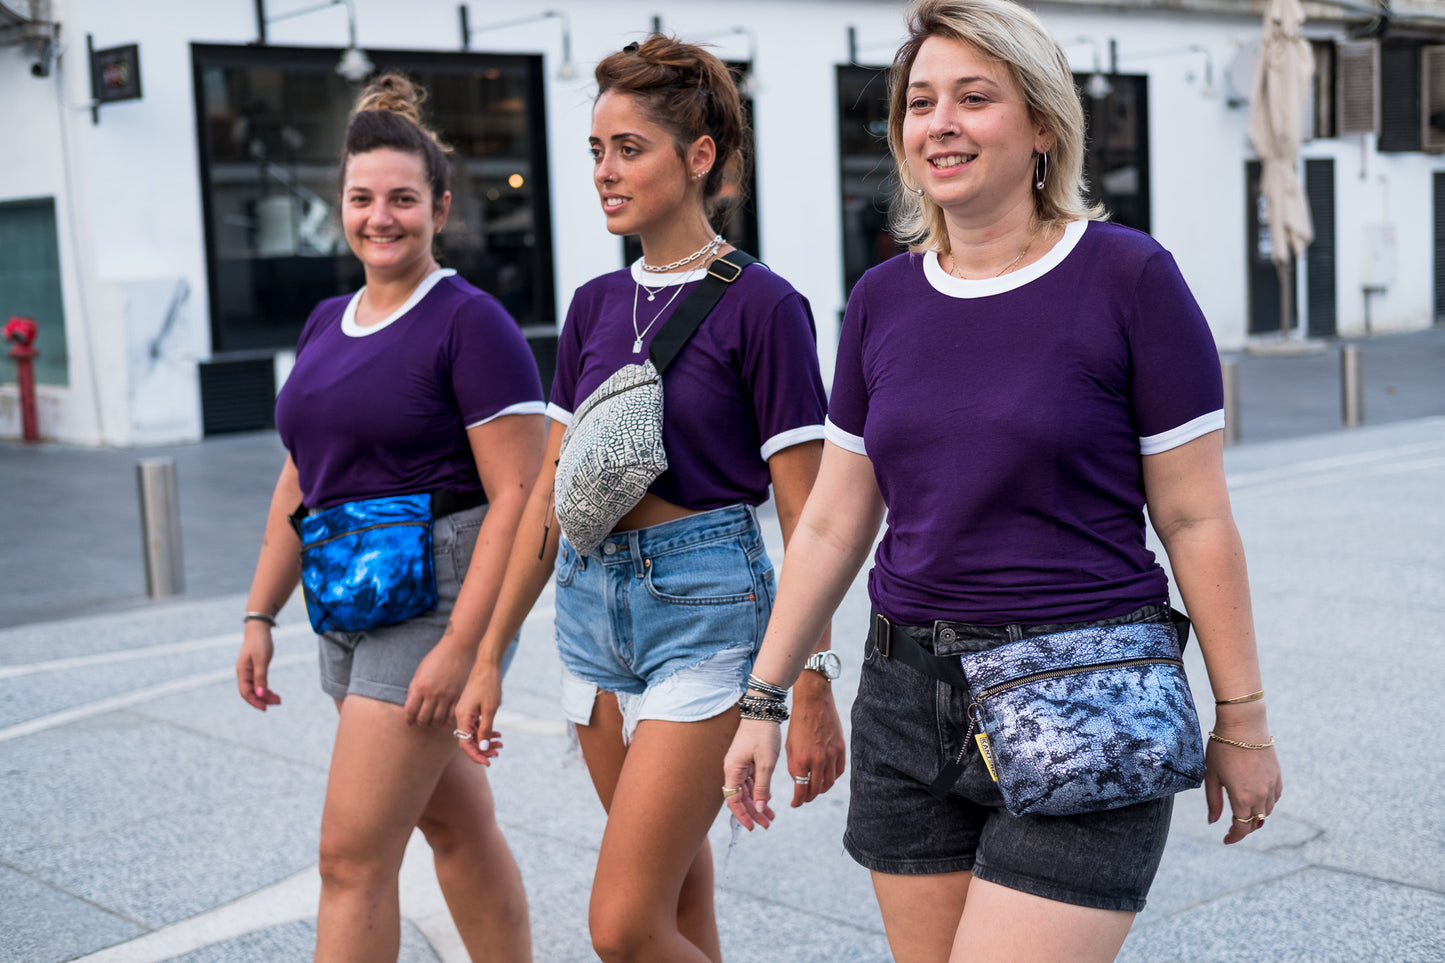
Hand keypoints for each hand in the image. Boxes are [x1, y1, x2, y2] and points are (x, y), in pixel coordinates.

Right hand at [236, 623, 281, 710]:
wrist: (259, 628)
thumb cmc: (260, 642)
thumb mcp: (262, 659)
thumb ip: (261, 677)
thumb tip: (260, 694)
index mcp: (242, 672)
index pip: (245, 692)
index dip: (255, 701)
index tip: (266, 708)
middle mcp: (243, 673)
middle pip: (250, 693)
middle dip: (263, 700)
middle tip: (278, 702)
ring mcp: (248, 672)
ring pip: (255, 689)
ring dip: (265, 695)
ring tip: (278, 699)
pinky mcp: (254, 669)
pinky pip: (258, 683)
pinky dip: (265, 689)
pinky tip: (272, 693)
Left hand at [404, 636, 472, 728]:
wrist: (457, 650)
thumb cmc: (436, 658)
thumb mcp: (420, 672)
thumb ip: (413, 690)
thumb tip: (408, 707)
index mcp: (420, 687)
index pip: (411, 710)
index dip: (408, 719)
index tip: (409, 722)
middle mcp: (433, 693)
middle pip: (423, 718)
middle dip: (420, 723)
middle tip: (421, 722)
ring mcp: (447, 696)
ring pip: (437, 719)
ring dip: (432, 724)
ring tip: (431, 723)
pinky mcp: (458, 696)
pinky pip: (451, 715)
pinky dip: (446, 723)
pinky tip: (443, 724)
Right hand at [453, 659, 504, 765]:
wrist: (487, 664)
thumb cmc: (489, 685)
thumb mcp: (490, 709)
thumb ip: (486, 729)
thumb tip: (483, 748)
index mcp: (462, 716)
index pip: (465, 744)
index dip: (476, 755)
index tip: (488, 762)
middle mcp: (460, 715)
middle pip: (469, 740)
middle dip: (483, 749)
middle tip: (498, 753)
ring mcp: (465, 712)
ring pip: (473, 733)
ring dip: (486, 741)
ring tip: (500, 745)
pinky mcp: (470, 708)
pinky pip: (475, 725)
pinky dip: (485, 731)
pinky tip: (497, 735)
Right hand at [722, 718, 781, 829]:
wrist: (763, 711)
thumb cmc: (763, 735)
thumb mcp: (766, 764)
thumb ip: (761, 788)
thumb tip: (758, 809)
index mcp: (732, 770)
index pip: (733, 800)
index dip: (742, 815)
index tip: (753, 827)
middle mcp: (732, 769)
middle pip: (740, 798)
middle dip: (753, 812)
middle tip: (767, 824)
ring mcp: (739, 765)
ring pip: (746, 791)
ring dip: (757, 804)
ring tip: (771, 816)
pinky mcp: (747, 761)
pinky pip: (751, 782)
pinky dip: (759, 792)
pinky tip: (768, 800)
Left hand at [784, 672, 845, 806]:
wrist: (813, 702)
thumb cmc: (798, 723)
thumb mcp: (790, 746)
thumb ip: (794, 766)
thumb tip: (799, 782)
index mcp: (802, 760)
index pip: (801, 790)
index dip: (798, 801)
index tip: (795, 804)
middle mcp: (818, 760)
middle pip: (816, 790)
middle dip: (809, 797)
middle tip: (804, 798)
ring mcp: (832, 755)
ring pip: (829, 783)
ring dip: (821, 789)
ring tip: (815, 789)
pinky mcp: (841, 748)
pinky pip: (839, 771)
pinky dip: (832, 777)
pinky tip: (826, 777)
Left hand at [1204, 709, 1282, 843]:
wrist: (1244, 725)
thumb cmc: (1222, 748)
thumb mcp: (1212, 775)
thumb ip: (1213, 801)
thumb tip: (1213, 821)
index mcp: (1242, 798)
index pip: (1241, 827)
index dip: (1234, 837)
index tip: (1226, 839)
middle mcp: (1261, 795)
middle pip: (1256, 822)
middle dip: (1244, 828)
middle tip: (1233, 828)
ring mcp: (1271, 785)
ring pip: (1267, 811)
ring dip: (1257, 816)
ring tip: (1244, 815)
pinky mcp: (1277, 776)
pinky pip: (1275, 797)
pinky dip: (1267, 803)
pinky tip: (1258, 800)